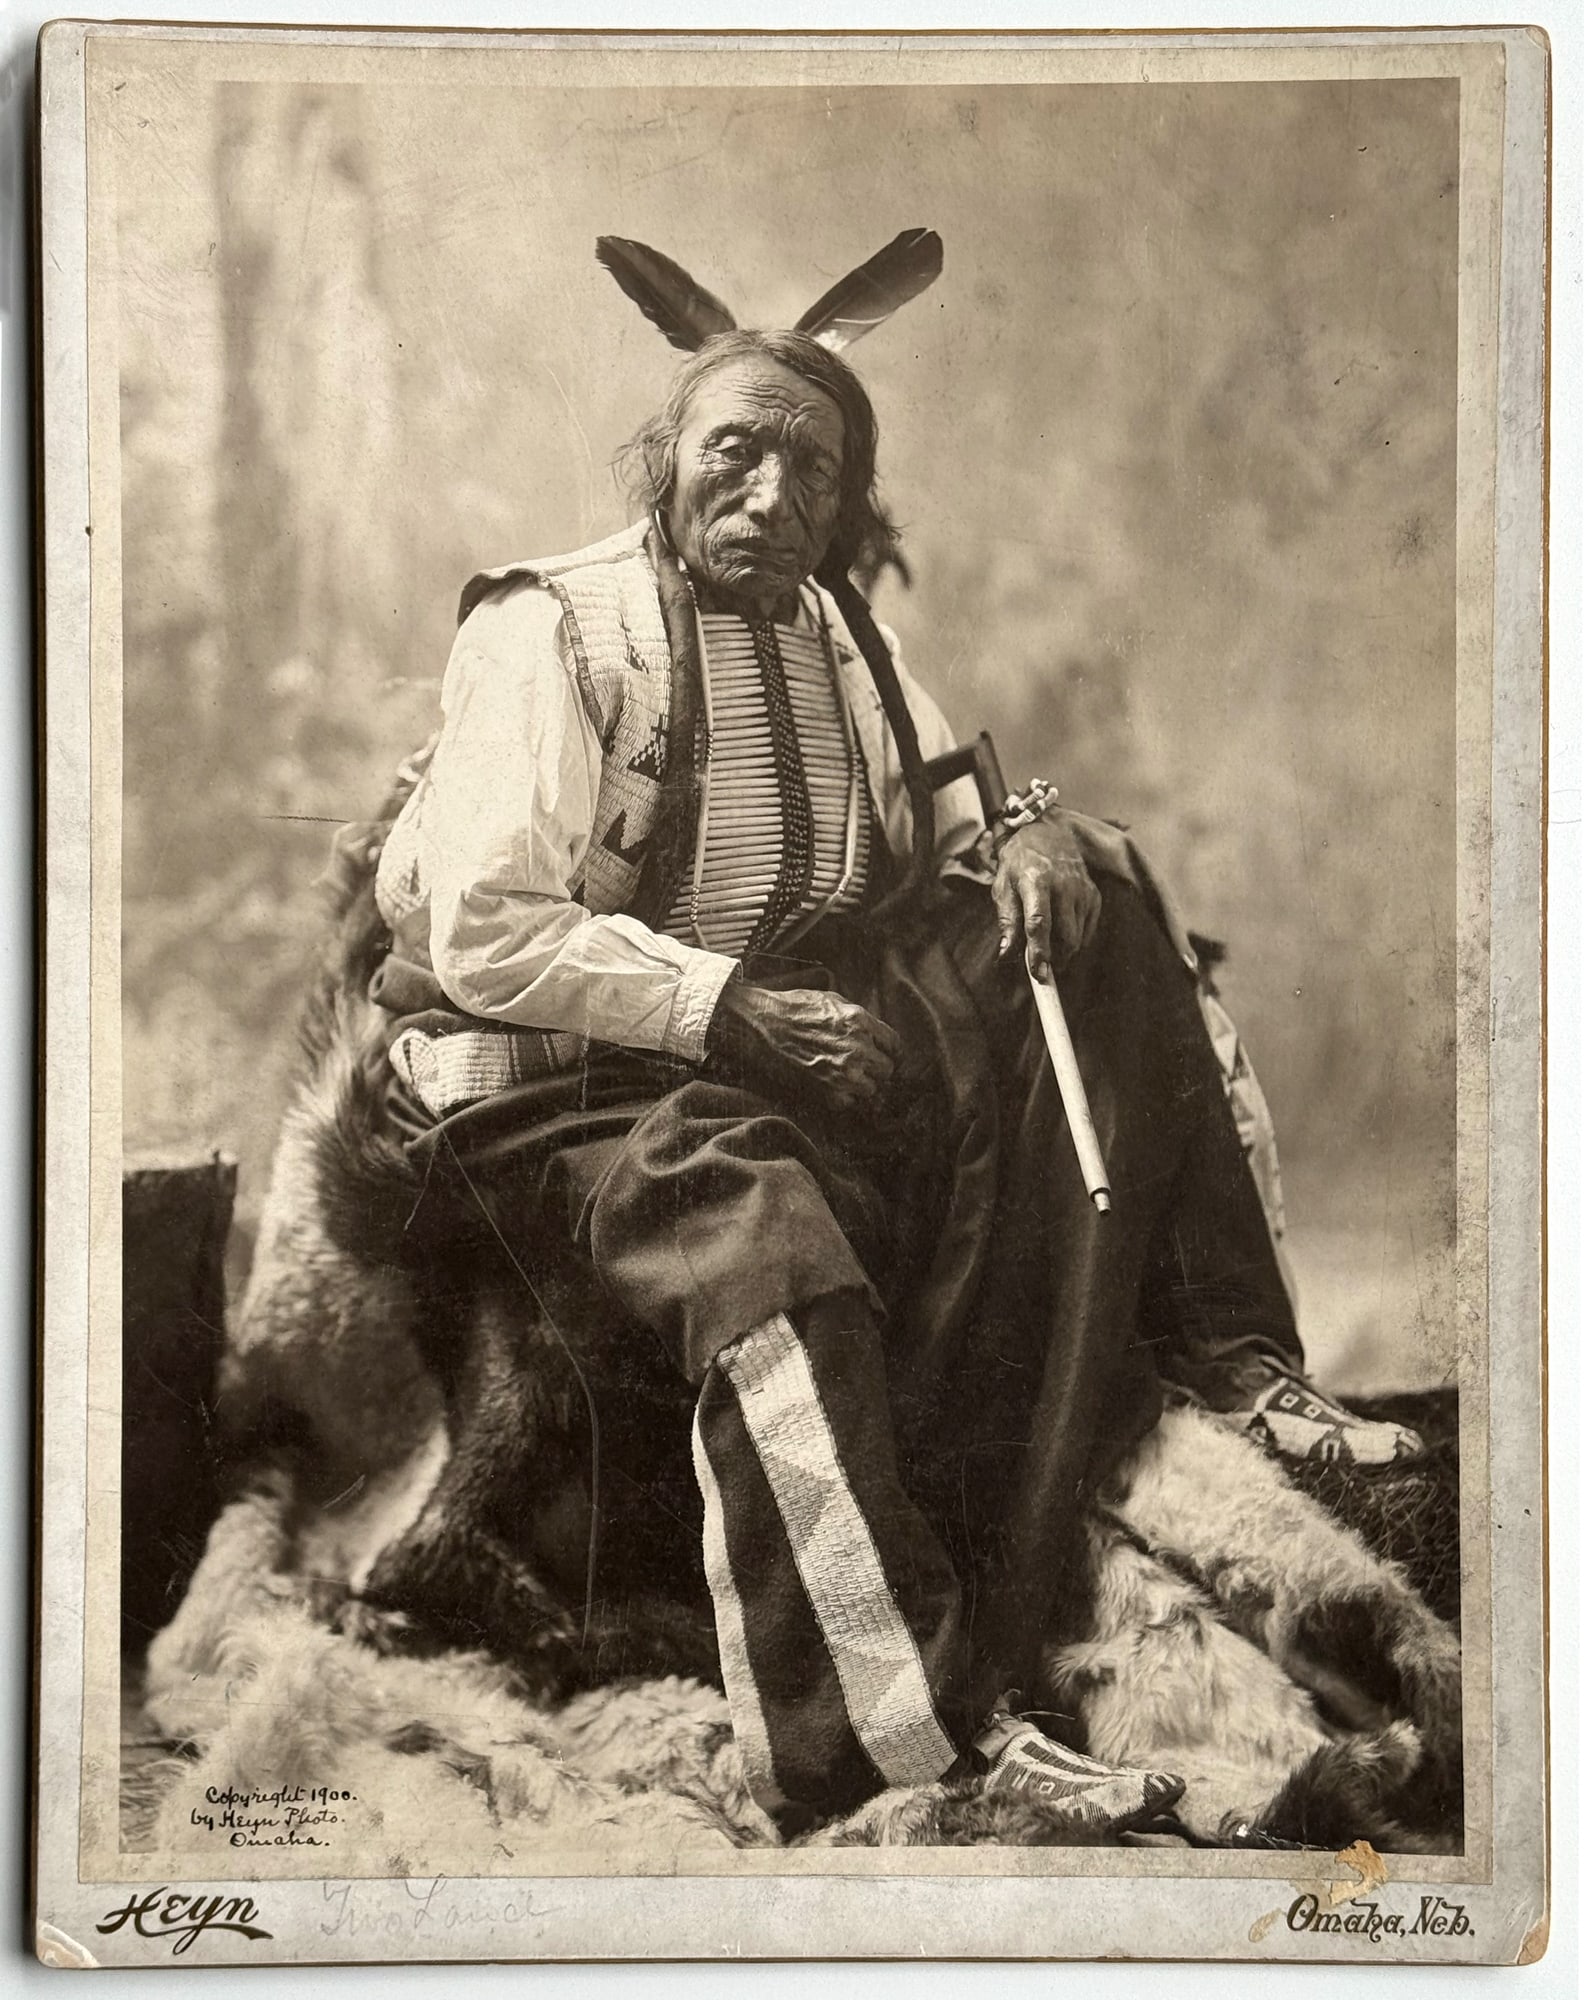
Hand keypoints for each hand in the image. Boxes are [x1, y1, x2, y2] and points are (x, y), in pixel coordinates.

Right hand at [706, 982, 902, 1107]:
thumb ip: (859, 1018)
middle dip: (877, 1067)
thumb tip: (874, 1032)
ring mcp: (843, 1072)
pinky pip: (849, 1102)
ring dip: (862, 1084)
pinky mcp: (827, 1091)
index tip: (886, 1055)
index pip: (894, 1044)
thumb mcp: (833, 1000)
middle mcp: (857, 1048)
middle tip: (863, 1065)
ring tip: (846, 1076)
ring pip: (871, 1089)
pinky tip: (831, 1084)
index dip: (890, 1051)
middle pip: (887, 1069)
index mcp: (860, 1022)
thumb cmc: (793, 1008)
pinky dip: (843, 1097)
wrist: (761, 1024)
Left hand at [991, 813, 1101, 980]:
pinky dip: (1076, 938)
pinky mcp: (1094, 894)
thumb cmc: (1019, 864)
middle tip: (1041, 965)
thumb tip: (1005, 956)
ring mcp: (1083, 889)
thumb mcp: (1003, 888)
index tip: (1038, 974)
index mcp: (1035, 881)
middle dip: (1055, 958)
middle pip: (1066, 936)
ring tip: (1048, 943)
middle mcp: (1064, 885)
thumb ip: (1007, 923)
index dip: (1039, 952)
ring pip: (1079, 936)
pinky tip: (1062, 930)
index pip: (1039, 923)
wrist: (1046, 833)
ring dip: (1064, 949)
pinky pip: (1088, 929)